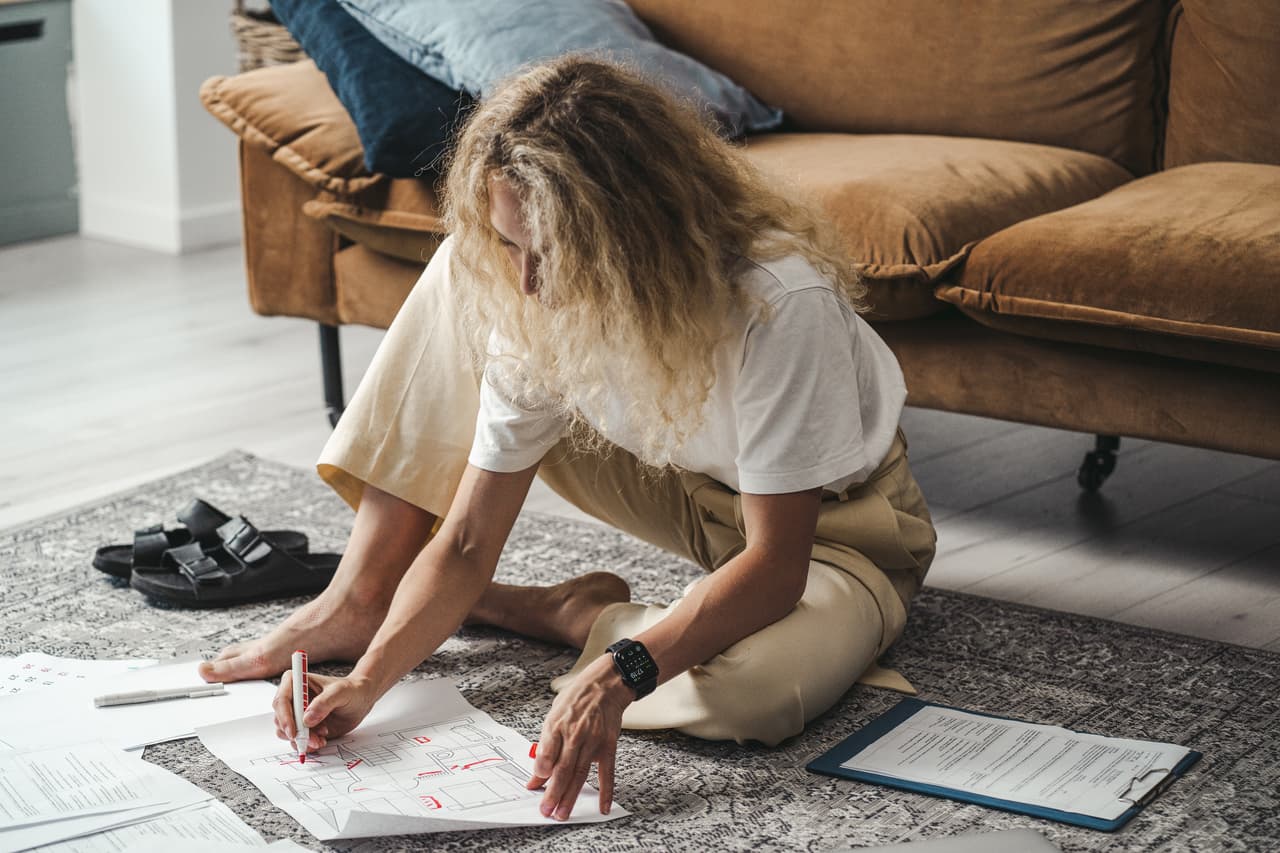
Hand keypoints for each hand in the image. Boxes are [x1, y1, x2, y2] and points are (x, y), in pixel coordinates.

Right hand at [272, 671, 377, 752]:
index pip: (281, 700)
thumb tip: (307, 719)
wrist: (360, 700)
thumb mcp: (341, 692)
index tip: (294, 731)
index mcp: (296, 682)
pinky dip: (307, 745)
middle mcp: (293, 699)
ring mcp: (297, 714)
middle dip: (295, 733)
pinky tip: (322, 740)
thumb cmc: (351, 690)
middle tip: (314, 739)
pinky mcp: (303, 727)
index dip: (284, 717)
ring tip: (321, 738)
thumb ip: (324, 703)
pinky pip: (297, 740)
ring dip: (302, 740)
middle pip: (280, 719)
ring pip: (287, 733)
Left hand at [526, 656, 631, 819]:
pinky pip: (607, 773)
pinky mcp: (608, 746)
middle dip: (553, 793)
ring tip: (563, 814)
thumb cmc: (576, 699)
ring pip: (580, 774)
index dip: (540, 772)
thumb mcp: (554, 715)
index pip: (546, 754)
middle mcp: (574, 734)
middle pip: (562, 769)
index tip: (534, 788)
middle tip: (546, 812)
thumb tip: (537, 773)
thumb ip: (545, 745)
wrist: (605, 685)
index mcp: (557, 725)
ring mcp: (593, 741)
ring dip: (571, 797)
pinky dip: (605, 791)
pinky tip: (602, 807)